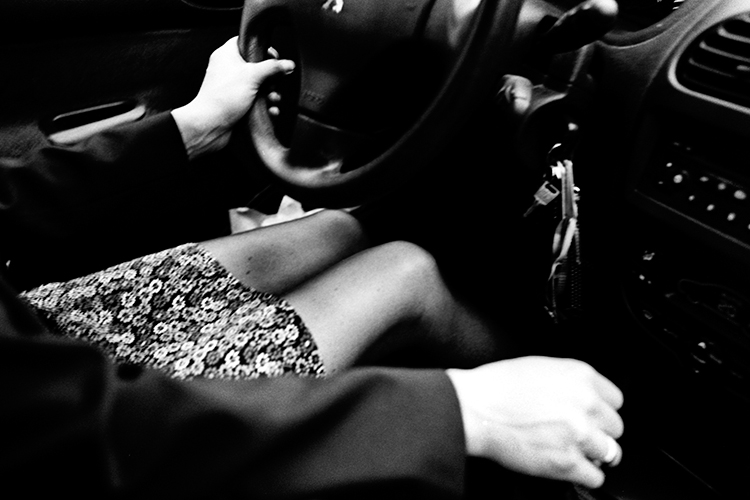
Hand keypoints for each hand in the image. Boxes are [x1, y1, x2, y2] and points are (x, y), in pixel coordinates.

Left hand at [171, 36, 294, 158]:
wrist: (211, 125)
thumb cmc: (222, 98)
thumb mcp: (252, 76)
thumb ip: (272, 67)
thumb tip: (287, 64)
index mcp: (227, 55)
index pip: (247, 42)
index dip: (262, 48)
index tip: (273, 57)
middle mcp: (229, 69)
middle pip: (257, 66)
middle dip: (271, 77)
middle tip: (273, 82)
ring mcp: (234, 87)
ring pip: (259, 85)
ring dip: (270, 93)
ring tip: (272, 98)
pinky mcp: (238, 103)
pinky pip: (256, 100)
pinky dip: (265, 105)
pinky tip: (270, 110)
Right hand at [446, 356, 623, 488]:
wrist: (473, 409)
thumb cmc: (496, 387)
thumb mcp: (540, 367)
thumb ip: (570, 381)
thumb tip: (584, 395)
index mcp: (581, 376)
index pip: (616, 400)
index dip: (601, 410)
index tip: (593, 417)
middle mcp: (586, 403)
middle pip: (615, 427)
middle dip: (597, 432)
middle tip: (578, 434)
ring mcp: (579, 434)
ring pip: (610, 452)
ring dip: (593, 454)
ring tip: (575, 451)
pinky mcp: (567, 462)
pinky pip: (595, 476)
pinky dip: (584, 475)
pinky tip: (570, 467)